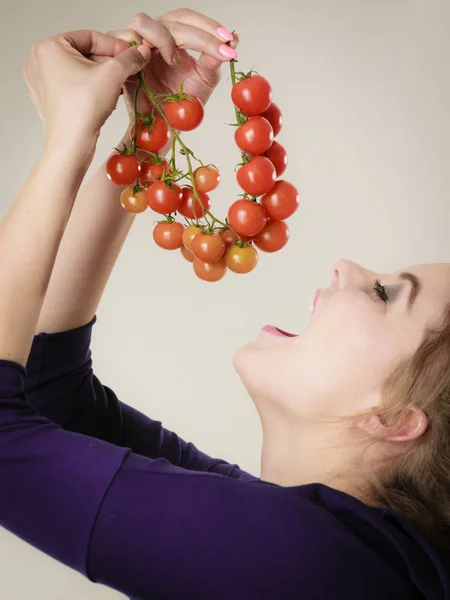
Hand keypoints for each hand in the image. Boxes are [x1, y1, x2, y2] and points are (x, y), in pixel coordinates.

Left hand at [23, 30, 150, 146]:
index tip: (132, 54)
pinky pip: (73, 86)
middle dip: (109, 63)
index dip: (115, 45)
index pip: (90, 37)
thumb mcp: (113, 74)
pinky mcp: (48, 100)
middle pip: (84, 54)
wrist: (72, 145)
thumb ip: (129, 58)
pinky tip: (105, 98)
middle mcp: (40, 62)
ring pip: (80, 71)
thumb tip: (142, 51)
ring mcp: (42, 82)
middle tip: (129, 71)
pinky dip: (90, 89)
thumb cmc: (84, 108)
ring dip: (102, 76)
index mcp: (48, 47)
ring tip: (119, 86)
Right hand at [107, 10, 238, 125]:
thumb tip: (234, 38)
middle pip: (171, 18)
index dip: (208, 25)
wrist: (164, 128)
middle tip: (219, 48)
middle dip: (198, 32)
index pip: (187, 18)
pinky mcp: (121, 61)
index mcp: (172, 38)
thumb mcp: (205, 79)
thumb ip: (214, 57)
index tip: (229, 40)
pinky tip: (157, 63)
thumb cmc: (181, 106)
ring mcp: (136, 47)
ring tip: (175, 61)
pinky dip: (141, 48)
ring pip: (143, 22)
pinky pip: (125, 41)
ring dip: (164, 38)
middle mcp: (154, 38)